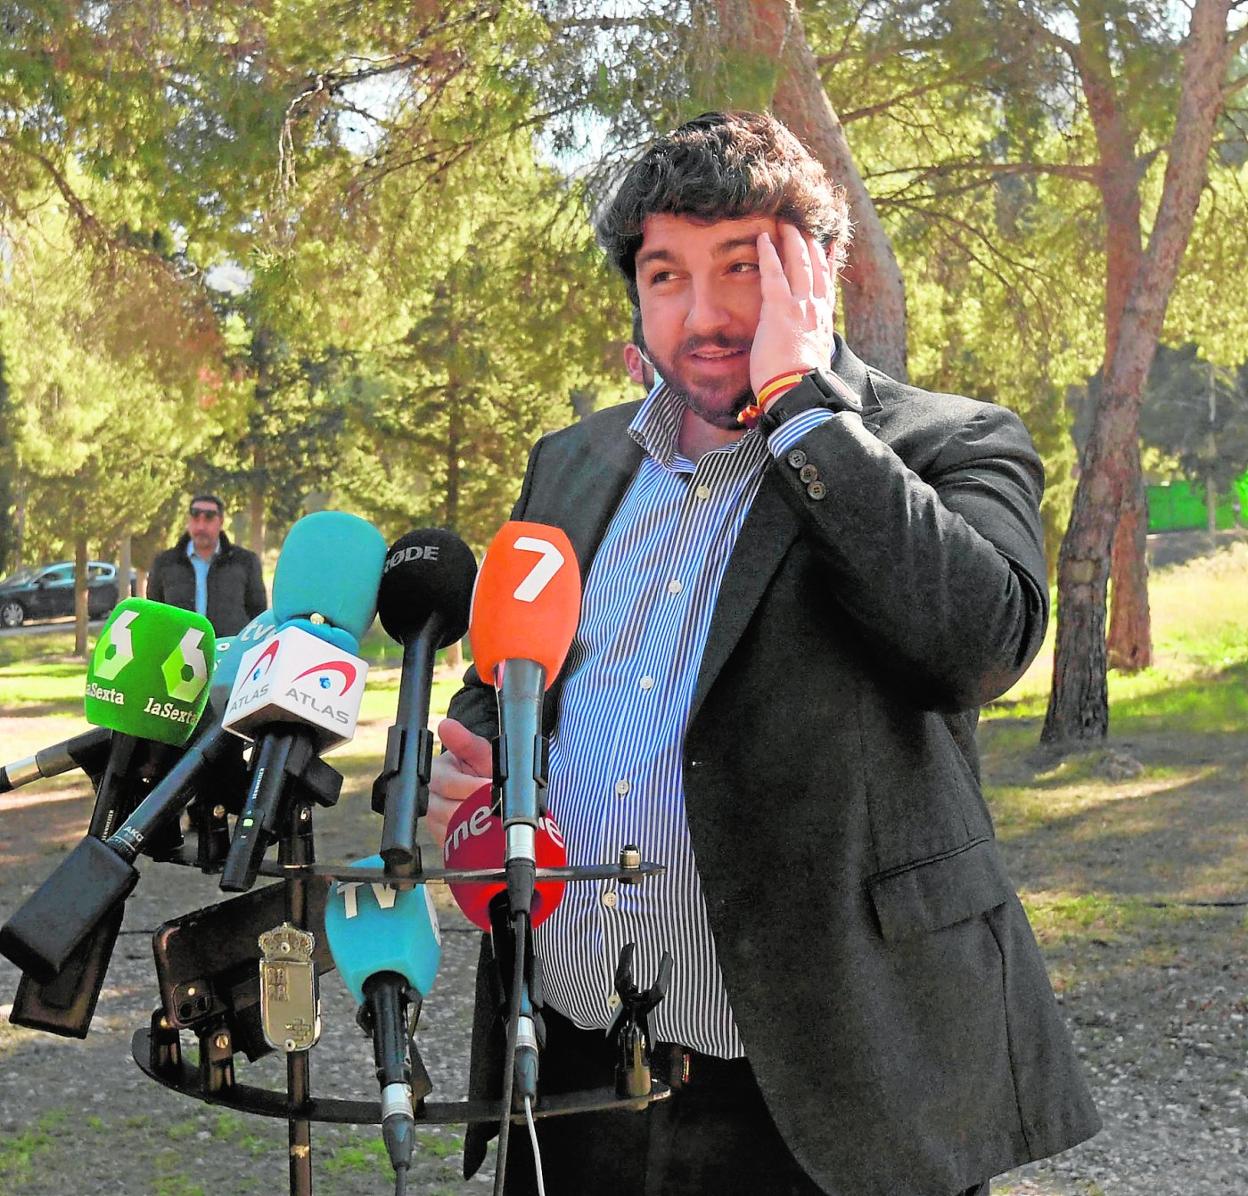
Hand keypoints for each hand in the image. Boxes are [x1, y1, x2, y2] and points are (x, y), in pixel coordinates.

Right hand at [427, 717, 491, 849]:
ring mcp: (435, 821)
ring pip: (453, 829)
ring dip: (477, 825)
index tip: (491, 786)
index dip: (473, 787)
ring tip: (497, 820)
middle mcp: (430, 798)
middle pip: (450, 810)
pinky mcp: (443, 839)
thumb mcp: (478, 752)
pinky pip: (456, 844)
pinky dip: (473, 840)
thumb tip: (447, 726)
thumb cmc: (478, 768)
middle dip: (478, 808)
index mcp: (436, 773)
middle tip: (499, 806)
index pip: (449, 783)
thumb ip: (466, 742)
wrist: (480, 788)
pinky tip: (488, 833)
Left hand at [749, 224, 835, 398]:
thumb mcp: (811, 362)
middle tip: (805, 226)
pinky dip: (769, 254)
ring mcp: (800, 307)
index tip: (830, 247)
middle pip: (816, 269)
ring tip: (786, 223)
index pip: (828, 287)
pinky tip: (763, 239)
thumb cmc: (801, 386)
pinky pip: (774, 274)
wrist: (799, 392)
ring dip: (793, 241)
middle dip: (810, 245)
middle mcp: (816, 310)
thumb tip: (803, 354)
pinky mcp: (780, 309)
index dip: (829, 265)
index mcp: (823, 323)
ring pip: (799, 264)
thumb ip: (807, 348)